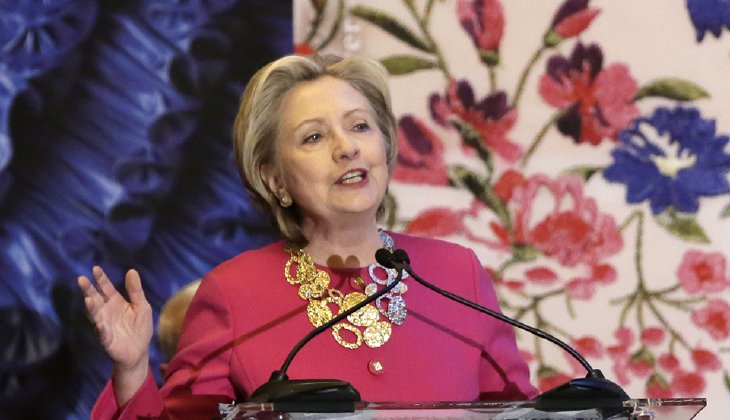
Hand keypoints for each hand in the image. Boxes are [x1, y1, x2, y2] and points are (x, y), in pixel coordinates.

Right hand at [78, 266, 151, 403]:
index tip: (95, 268)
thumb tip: (131, 271)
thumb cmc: (140, 327)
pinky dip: (100, 329)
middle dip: (88, 290)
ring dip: (91, 308)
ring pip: (95, 315)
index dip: (101, 279)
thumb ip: (135, 290)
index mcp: (116, 302)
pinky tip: (100, 324)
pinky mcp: (107, 339)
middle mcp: (107, 312)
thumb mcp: (142, 306)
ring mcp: (104, 325)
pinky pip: (102, 334)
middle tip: (81, 279)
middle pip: (95, 298)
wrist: (139, 351)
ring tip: (88, 299)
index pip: (106, 288)